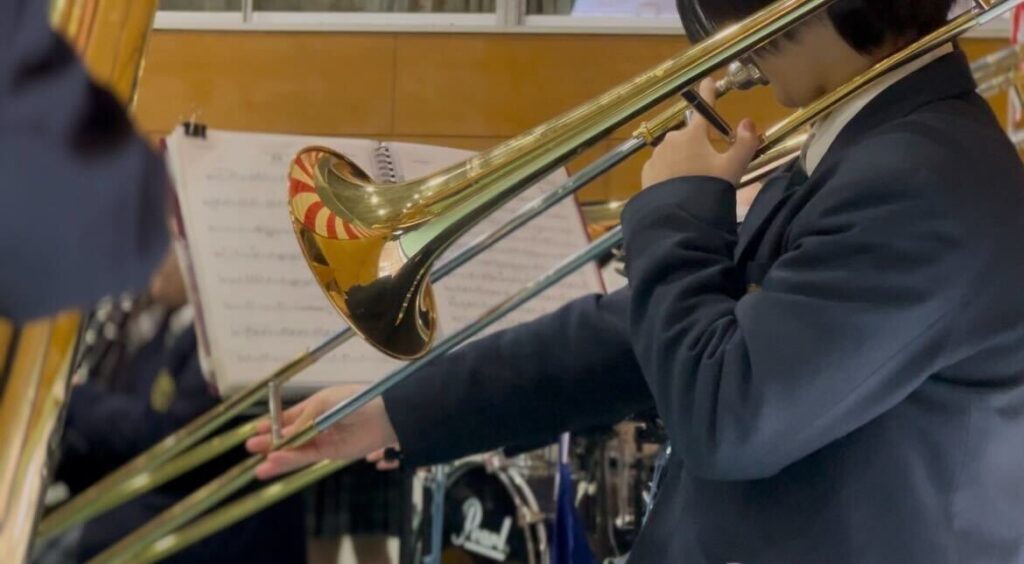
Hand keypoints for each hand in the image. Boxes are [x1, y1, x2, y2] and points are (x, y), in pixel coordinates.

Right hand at [246, 385, 398, 479]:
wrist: (383, 414)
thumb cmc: (353, 401)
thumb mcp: (322, 404)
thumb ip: (301, 420)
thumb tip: (282, 435)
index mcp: (316, 406)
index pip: (290, 417)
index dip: (274, 423)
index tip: (257, 429)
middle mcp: (318, 424)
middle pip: (290, 436)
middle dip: (271, 442)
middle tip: (251, 447)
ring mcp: (324, 440)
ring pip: (296, 450)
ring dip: (278, 457)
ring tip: (259, 466)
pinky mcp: (332, 453)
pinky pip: (307, 457)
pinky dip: (291, 460)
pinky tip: (276, 462)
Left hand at [641, 78, 759, 188]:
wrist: (678, 217)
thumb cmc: (708, 188)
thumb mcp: (733, 168)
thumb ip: (745, 144)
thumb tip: (748, 122)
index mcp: (693, 134)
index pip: (703, 109)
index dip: (707, 94)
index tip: (707, 81)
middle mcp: (672, 139)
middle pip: (689, 137)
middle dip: (698, 146)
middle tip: (709, 168)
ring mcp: (657, 155)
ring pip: (674, 152)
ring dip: (683, 160)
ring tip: (692, 182)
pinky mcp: (647, 172)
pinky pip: (662, 167)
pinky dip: (669, 172)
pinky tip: (676, 187)